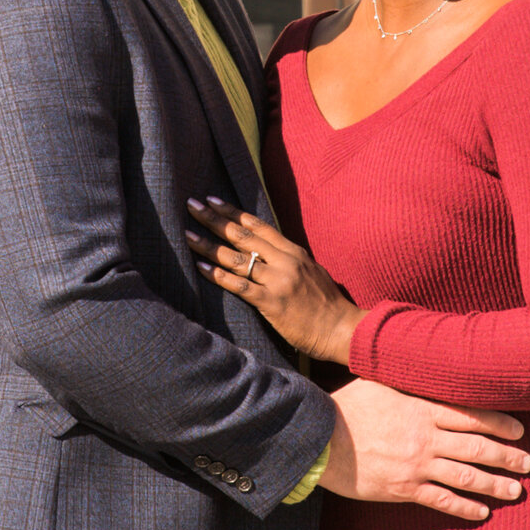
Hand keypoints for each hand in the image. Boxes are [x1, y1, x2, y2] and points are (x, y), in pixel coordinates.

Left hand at [186, 198, 362, 363]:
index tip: (213, 200)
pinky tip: (200, 268)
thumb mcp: (311, 272)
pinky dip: (218, 275)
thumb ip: (289, 260)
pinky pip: (239, 285)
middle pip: (243, 235)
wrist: (341, 329)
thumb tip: (269, 253)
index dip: (233, 211)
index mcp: (293, 252)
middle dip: (215, 219)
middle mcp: (284, 261)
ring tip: (188, 234)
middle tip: (193, 205)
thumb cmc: (327, 304)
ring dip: (209, 245)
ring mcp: (278, 281)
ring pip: (237, 258)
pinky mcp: (271, 303)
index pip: (258, 226)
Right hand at [322, 379, 529, 523]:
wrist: (319, 439)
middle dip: (507, 456)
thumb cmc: (348, 405)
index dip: (500, 424)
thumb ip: (408, 377)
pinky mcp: (402, 489)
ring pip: (465, 476)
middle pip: (477, 447)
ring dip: (494, 484)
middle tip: (529, 463)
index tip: (521, 431)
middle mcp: (425, 437)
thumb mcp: (380, 380)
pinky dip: (464, 507)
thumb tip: (426, 361)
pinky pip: (441, 501)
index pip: (471, 416)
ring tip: (516, 490)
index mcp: (421, 407)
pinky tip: (482, 512)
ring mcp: (415, 465)